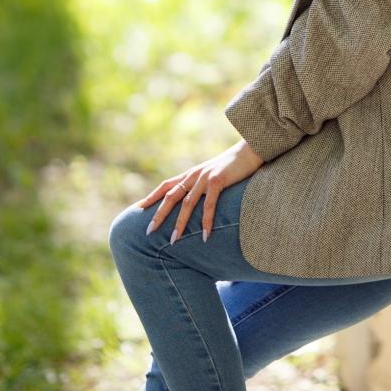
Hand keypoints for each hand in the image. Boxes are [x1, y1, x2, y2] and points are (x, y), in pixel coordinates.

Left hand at [139, 139, 264, 243]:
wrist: (252, 150)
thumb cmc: (235, 165)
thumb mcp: (215, 175)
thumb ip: (204, 185)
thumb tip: (199, 199)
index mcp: (191, 174)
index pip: (166, 185)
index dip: (152, 197)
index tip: (139, 209)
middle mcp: (194, 175)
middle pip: (170, 196)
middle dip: (159, 215)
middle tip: (148, 232)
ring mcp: (204, 177)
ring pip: (187, 204)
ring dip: (180, 224)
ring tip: (173, 240)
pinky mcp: (217, 180)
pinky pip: (208, 205)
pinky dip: (205, 221)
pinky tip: (204, 235)